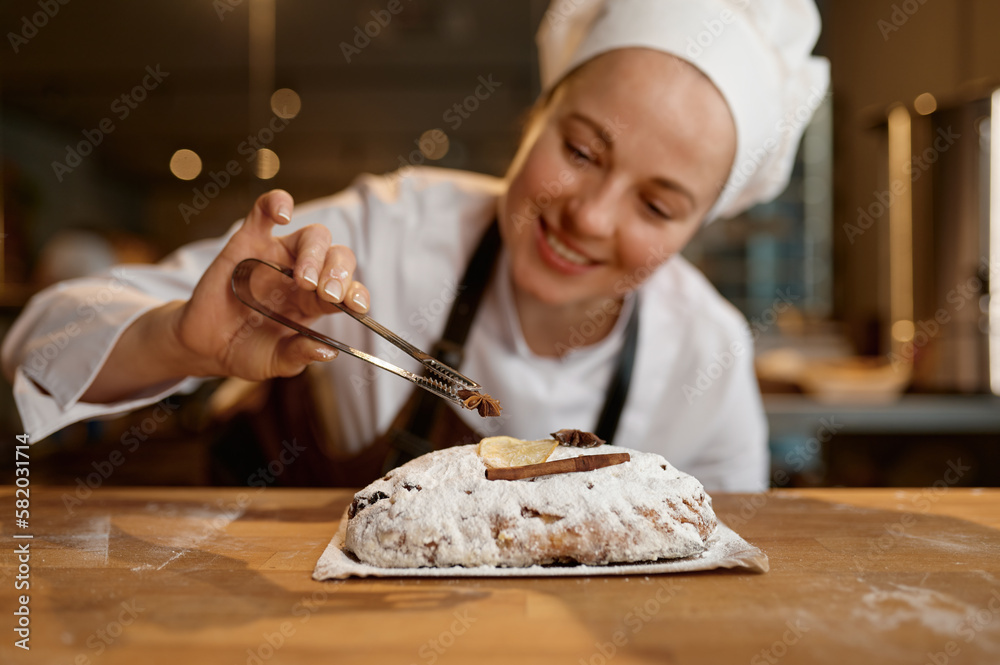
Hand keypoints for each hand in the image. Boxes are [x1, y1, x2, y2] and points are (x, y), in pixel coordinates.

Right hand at [173, 189, 370, 380]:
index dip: (357, 293)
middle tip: (328, 295)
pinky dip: (277, 203)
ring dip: (316, 253)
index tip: (357, 306)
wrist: (204, 344)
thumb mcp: (274, 361)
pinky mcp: (248, 240)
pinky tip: (283, 214)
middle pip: (337, 257)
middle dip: (338, 273)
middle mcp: (304, 274)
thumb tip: (328, 353)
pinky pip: (265, 211)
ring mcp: (278, 255)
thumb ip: (298, 355)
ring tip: (304, 279)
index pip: (348, 289)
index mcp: (316, 302)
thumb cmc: (245, 350)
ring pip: (313, 235)